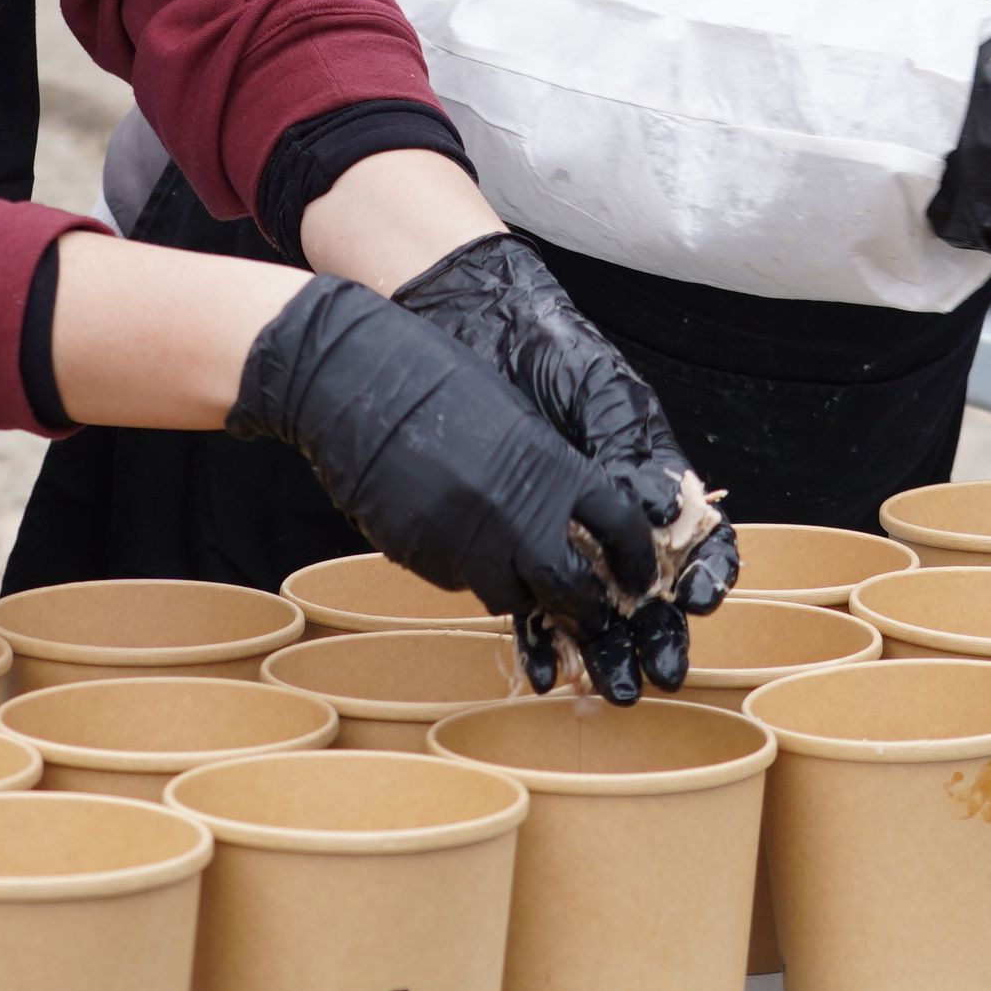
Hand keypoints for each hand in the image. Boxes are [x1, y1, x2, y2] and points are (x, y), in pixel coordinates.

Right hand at [227, 274, 647, 638]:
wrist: (350, 376)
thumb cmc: (431, 376)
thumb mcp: (511, 413)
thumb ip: (545, 470)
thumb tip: (566, 517)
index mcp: (549, 464)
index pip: (618, 525)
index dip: (636, 558)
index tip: (639, 576)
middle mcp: (515, 512)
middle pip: (573, 586)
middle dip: (588, 606)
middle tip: (593, 615)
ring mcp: (465, 541)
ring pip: (511, 595)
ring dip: (519, 588)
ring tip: (510, 566)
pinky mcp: (421, 557)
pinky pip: (457, 580)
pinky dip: (466, 569)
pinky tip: (451, 536)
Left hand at [397, 232, 735, 701]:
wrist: (473, 332)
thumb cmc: (549, 349)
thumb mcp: (601, 387)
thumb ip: (627, 446)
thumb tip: (653, 511)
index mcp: (650, 475)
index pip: (697, 536)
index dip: (707, 572)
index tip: (697, 598)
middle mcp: (614, 513)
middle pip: (652, 588)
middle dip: (659, 633)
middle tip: (659, 671)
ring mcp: (565, 532)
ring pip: (598, 605)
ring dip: (607, 650)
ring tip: (612, 689)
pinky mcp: (514, 543)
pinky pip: (535, 597)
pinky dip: (541, 635)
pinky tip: (543, 667)